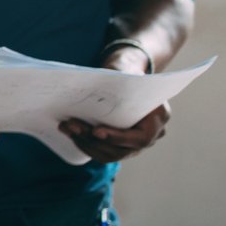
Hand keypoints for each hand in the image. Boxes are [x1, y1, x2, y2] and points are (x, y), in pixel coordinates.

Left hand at [61, 44, 169, 161]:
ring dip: (85, 143)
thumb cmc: (126, 72)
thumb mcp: (124, 71)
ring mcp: (136, 144)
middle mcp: (152, 135)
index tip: (95, 131)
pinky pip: (104, 152)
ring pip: (110, 154)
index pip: (141, 138)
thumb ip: (118, 77)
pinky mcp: (121, 146)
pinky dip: (86, 144)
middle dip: (93, 140)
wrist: (126, 78)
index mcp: (159, 117)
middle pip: (122, 150)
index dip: (117, 137)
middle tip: (71, 125)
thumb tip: (95, 82)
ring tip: (66, 127)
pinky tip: (70, 131)